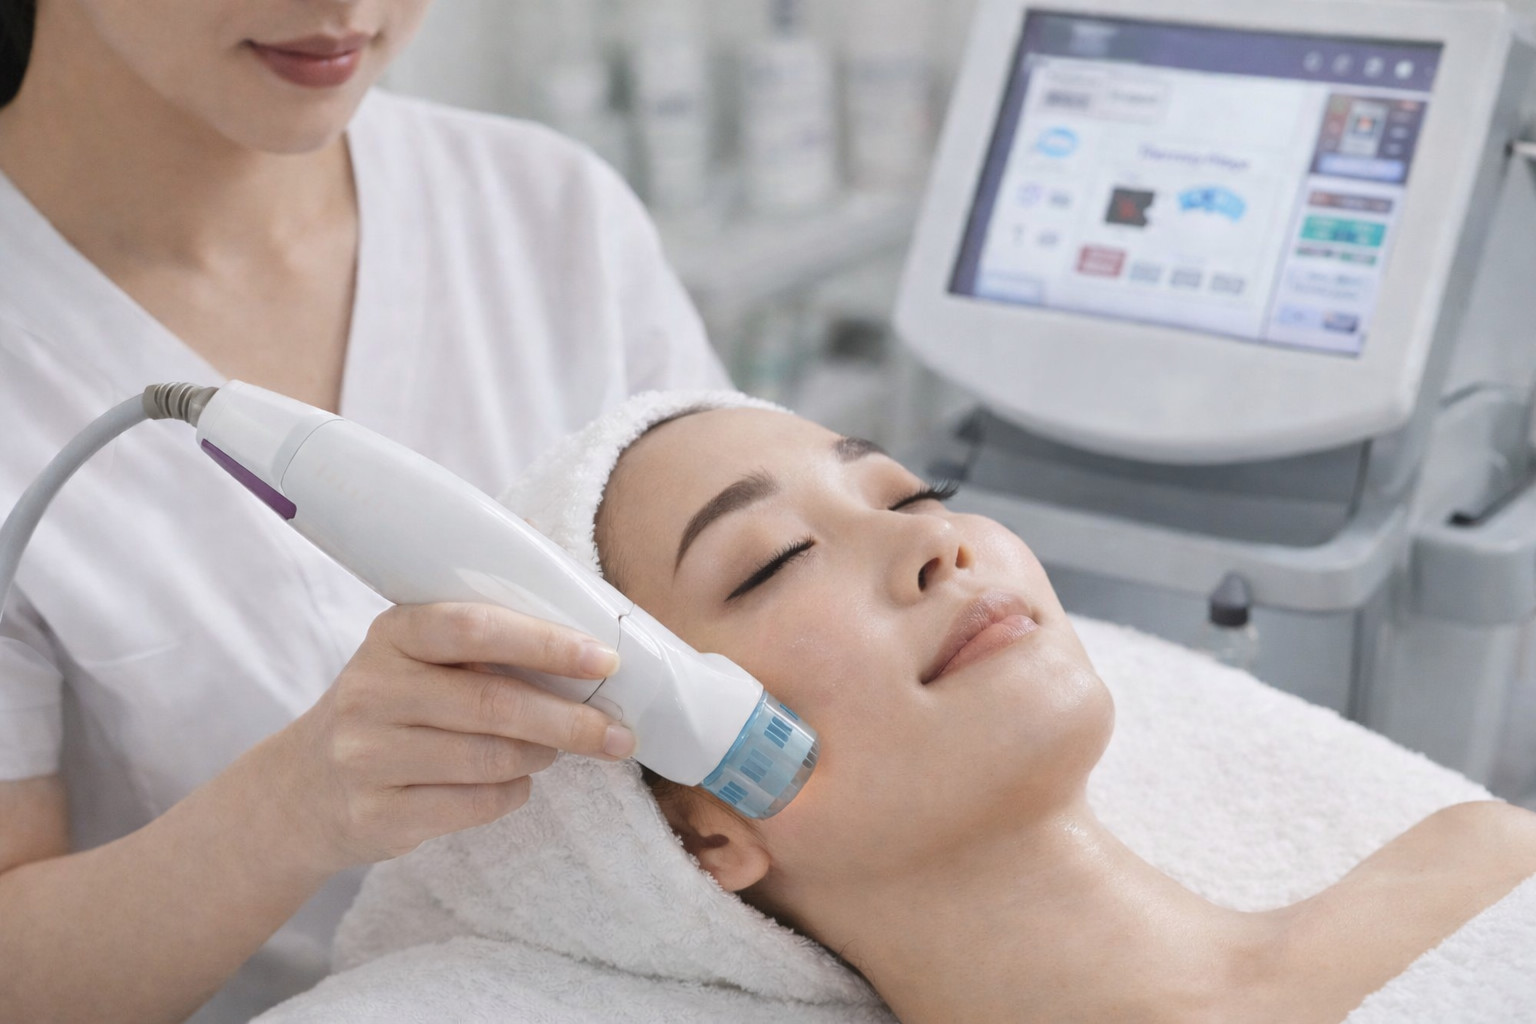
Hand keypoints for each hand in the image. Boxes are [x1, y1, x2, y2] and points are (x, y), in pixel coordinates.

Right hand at [267, 603, 632, 872]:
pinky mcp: (376, 815)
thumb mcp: (414, 659)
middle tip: (617, 733)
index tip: (604, 660)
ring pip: (488, 759)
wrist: (302, 789)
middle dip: (569, 720)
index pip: (474, 627)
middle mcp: (371, 691)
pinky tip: (515, 782)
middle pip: (492, 703)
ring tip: (555, 750)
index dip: (545, 642)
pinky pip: (472, 805)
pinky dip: (511, 793)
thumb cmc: (390, 708)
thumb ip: (481, 647)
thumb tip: (588, 656)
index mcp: (391, 635)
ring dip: (541, 756)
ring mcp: (367, 757)